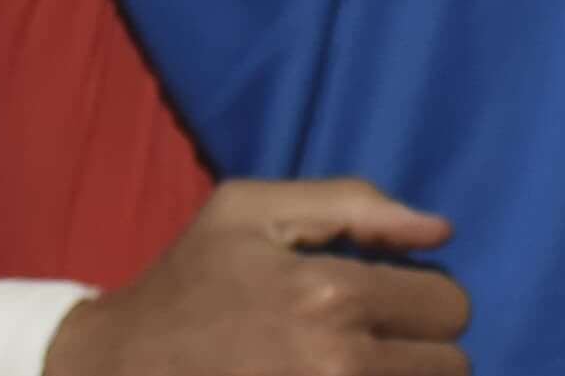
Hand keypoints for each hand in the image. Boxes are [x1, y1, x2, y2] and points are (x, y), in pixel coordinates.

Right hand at [43, 180, 470, 375]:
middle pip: (450, 367)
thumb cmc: (186, 283)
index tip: (390, 303)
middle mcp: (336, 363)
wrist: (113, 369)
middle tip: (373, 342)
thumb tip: (440, 231)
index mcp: (331, 294)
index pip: (450, 307)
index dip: (426, 301)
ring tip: (357, 368)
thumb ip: (355, 204)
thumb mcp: (250, 211)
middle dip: (421, 350)